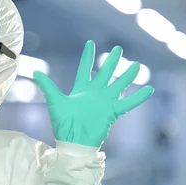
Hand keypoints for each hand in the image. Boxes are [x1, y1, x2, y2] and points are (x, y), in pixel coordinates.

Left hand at [33, 40, 154, 147]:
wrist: (74, 142)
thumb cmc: (63, 124)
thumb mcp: (55, 102)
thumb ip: (48, 86)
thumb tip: (35, 71)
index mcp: (80, 90)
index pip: (85, 69)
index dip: (88, 56)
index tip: (91, 43)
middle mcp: (94, 94)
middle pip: (105, 74)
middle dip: (111, 61)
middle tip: (118, 49)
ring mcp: (105, 102)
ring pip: (119, 85)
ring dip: (127, 76)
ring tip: (137, 65)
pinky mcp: (112, 112)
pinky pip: (128, 103)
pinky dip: (139, 97)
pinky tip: (150, 89)